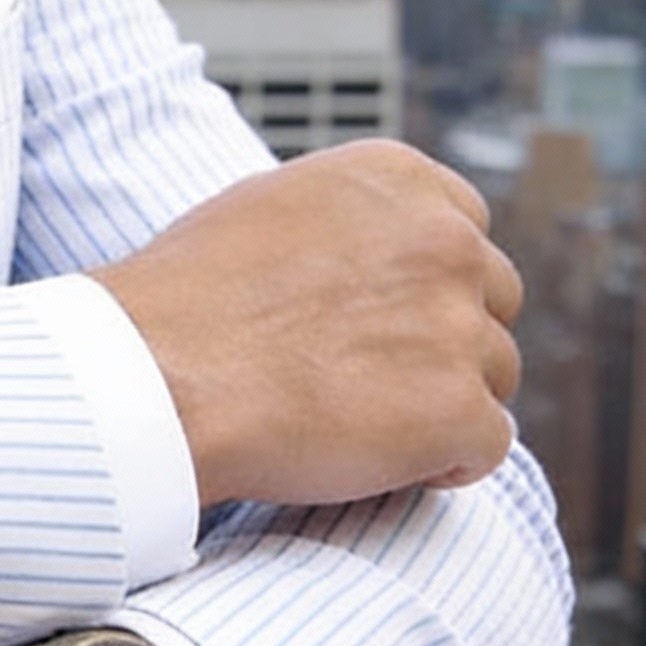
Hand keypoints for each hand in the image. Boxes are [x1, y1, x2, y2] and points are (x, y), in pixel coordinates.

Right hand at [91, 139, 523, 506]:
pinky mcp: (458, 408)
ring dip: (439, 404)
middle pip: (491, 302)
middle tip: (364, 380)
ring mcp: (456, 324)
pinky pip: (485, 447)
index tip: (378, 321)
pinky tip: (372, 464)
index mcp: (398, 180)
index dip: (423, 286)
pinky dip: (440, 465)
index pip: (465, 229)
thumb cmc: (183, 303)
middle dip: (443, 342)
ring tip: (352, 424)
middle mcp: (442, 239)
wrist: (153, 378)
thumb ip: (346, 223)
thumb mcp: (267, 211)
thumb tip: (373, 254)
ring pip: (492, 375)